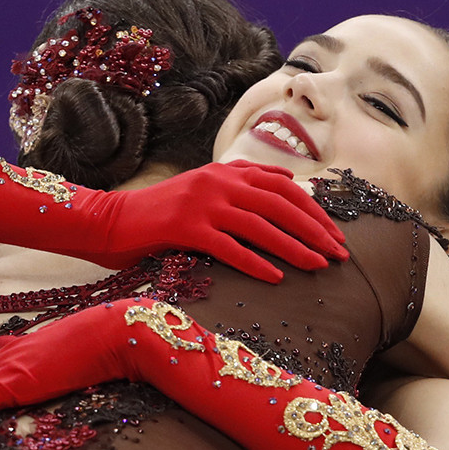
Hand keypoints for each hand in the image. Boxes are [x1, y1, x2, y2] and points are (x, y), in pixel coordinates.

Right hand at [82, 160, 347, 281]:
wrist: (108, 220)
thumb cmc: (157, 215)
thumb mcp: (202, 191)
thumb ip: (240, 187)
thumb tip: (286, 186)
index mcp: (225, 172)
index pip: (284, 187)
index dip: (314, 210)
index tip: (335, 233)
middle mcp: (218, 182)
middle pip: (281, 205)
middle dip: (315, 229)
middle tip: (340, 254)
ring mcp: (201, 203)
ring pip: (261, 226)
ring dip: (295, 247)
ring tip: (319, 266)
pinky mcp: (184, 228)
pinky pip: (229, 247)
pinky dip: (255, 262)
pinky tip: (276, 277)